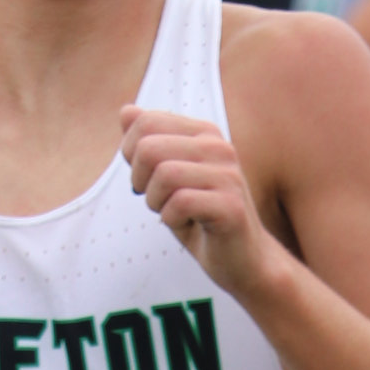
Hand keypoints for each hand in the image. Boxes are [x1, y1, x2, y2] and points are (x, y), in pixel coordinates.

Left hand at [121, 106, 285, 298]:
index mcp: (204, 133)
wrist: (243, 259)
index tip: (147, 177)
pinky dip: (171, 219)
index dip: (130, 153)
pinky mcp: (231, 205)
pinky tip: (188, 224)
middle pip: (148, 148)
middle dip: (141, 180)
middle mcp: (218, 147)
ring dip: (156, 202)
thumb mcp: (167, 176)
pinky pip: (179, 203)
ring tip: (175, 212)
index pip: (145, 122)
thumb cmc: (200, 216)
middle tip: (159, 199)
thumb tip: (126, 110)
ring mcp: (228, 175)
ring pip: (163, 175)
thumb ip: (149, 142)